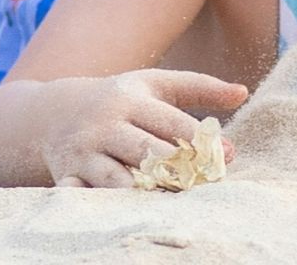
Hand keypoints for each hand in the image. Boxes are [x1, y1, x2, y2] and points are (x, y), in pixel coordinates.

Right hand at [38, 70, 246, 188]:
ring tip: (178, 201)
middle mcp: (106, 125)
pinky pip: (90, 196)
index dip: (202, 141)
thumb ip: (200, 87)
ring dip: (151, 193)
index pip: (172, 123)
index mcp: (131, 100)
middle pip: (149, 153)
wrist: (53, 113)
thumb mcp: (155, 84)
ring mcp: (86, 152)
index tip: (229, 155)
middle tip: (208, 184)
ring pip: (121, 180)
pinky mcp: (70, 175)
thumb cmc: (120, 99)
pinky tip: (133, 212)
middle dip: (180, 171)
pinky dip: (108, 205)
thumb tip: (244, 92)